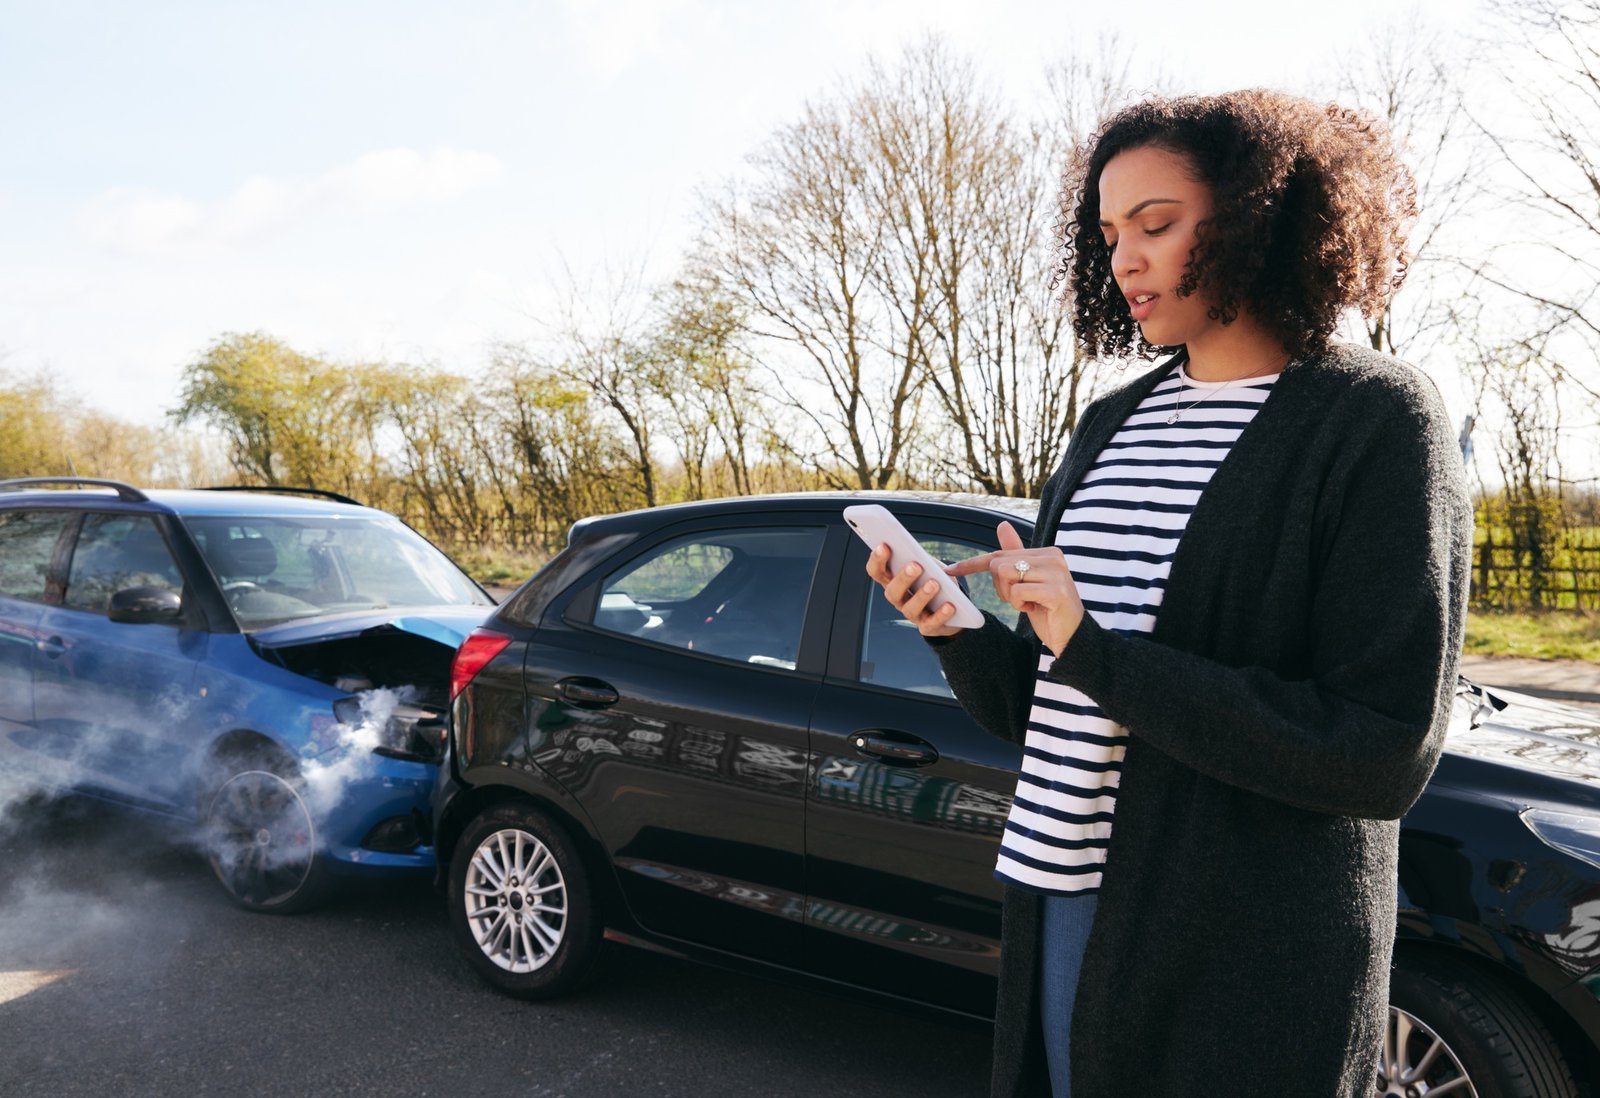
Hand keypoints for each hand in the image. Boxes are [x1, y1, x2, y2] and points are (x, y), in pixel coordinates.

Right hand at [865, 544, 965, 636]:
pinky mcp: (927, 627)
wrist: (954, 607)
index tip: (884, 546)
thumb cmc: (936, 580)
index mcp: (893, 581)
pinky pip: (931, 623)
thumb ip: (922, 558)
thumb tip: (917, 550)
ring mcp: (912, 615)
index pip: (877, 572)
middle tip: (915, 566)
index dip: (877, 560)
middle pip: (892, 592)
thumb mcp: (929, 566)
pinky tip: (949, 605)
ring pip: (910, 609)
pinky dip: (940, 614)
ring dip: (921, 596)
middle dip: (903, 579)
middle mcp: (899, 599)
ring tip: (934, 584)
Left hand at [946, 521, 1084, 656]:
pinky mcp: (1055, 590)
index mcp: (1046, 553)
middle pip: (999, 564)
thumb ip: (1015, 555)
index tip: (950, 570)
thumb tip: (1002, 524)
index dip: (972, 564)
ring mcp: (1056, 572)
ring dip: (1009, 596)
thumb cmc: (1047, 609)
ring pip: (1005, 575)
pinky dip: (1019, 605)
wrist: (1072, 636)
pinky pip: (1017, 592)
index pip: (1000, 554)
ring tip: (1028, 603)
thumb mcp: (1026, 582)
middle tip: (1020, 600)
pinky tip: (1035, 609)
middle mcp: (1053, 557)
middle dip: (1000, 587)